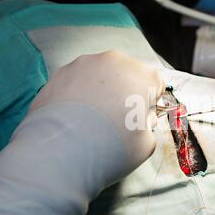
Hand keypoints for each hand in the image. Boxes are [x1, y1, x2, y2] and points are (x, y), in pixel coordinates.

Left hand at [30, 50, 164, 168]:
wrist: (60, 153)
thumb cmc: (112, 148)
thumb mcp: (146, 145)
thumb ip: (147, 126)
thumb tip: (139, 120)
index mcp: (141, 74)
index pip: (155, 83)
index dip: (150, 102)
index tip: (141, 119)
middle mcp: (113, 61)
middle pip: (126, 74)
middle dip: (125, 93)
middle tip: (117, 121)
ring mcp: (82, 64)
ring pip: (100, 76)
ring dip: (101, 92)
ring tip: (92, 121)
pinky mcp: (58, 74)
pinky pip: (77, 82)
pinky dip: (79, 95)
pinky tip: (74, 119)